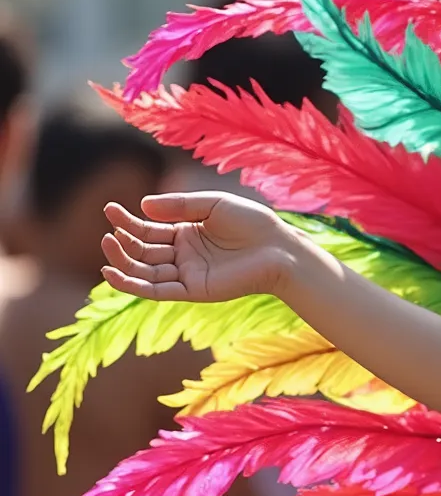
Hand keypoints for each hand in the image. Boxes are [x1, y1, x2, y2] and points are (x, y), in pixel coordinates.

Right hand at [101, 189, 304, 306]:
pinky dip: (134, 285)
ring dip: (123, 262)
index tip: (109, 209)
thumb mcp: (211, 204)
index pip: (148, 230)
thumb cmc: (252, 223)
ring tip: (107, 246)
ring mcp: (187, 274)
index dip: (128, 222)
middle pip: (143, 252)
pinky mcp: (193, 291)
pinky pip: (157, 290)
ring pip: (145, 272)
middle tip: (107, 232)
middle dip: (123, 243)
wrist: (279, 248)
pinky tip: (114, 274)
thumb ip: (178, 206)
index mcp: (185, 233)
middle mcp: (183, 256)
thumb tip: (143, 206)